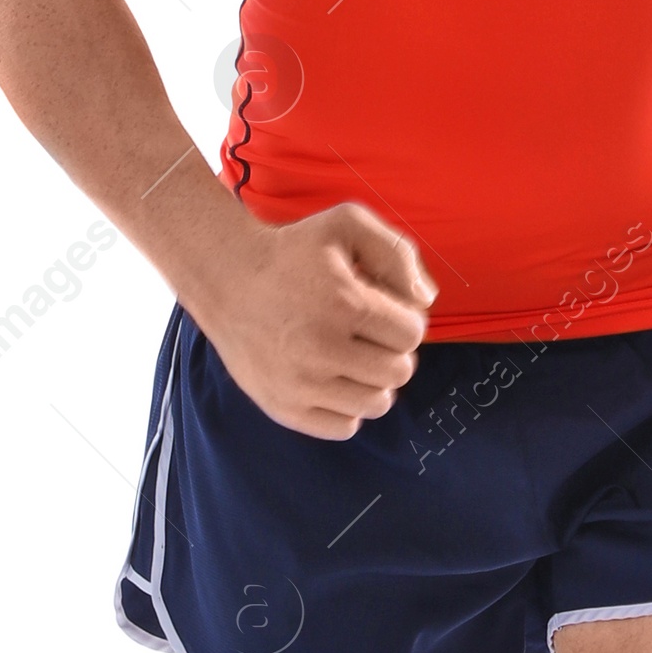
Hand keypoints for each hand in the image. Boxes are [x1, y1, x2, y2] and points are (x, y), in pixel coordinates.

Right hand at [202, 202, 435, 438]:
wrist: (225, 279)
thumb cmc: (293, 251)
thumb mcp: (346, 225)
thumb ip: (397, 252)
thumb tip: (426, 300)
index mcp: (343, 304)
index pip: (412, 333)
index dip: (404, 318)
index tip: (381, 308)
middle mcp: (321, 349)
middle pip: (398, 371)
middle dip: (392, 349)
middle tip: (368, 333)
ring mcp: (300, 385)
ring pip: (377, 403)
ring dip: (374, 380)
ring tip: (353, 356)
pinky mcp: (284, 408)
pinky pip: (345, 427)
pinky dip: (349, 407)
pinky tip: (334, 379)